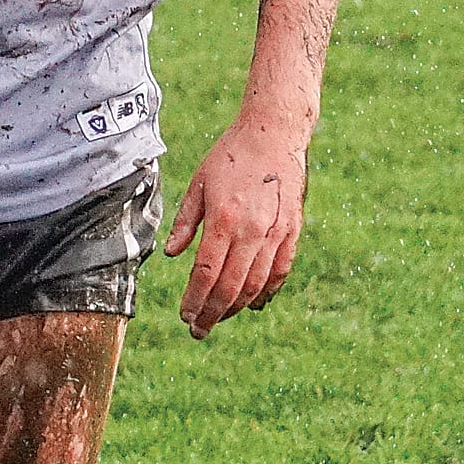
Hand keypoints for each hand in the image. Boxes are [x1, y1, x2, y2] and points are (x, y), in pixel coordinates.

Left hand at [163, 122, 307, 339]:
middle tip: (198, 330)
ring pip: (255, 284)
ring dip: (236, 307)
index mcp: (224, 219)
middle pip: (229, 286)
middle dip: (212, 313)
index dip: (194, 300)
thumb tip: (171, 254)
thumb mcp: (199, 183)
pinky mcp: (292, 231)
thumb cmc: (230, 155)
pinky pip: (280, 271)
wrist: (273, 133)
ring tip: (220, 318)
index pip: (205, 273)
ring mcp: (275, 233)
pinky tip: (252, 303)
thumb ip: (186, 222)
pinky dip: (266, 291)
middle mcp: (252, 231)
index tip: (185, 315)